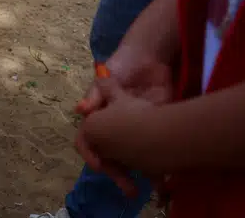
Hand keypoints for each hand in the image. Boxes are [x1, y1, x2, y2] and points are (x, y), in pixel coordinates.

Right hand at [75, 76, 172, 193]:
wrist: (151, 57)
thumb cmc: (122, 65)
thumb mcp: (105, 79)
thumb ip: (95, 95)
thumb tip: (80, 110)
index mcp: (102, 118)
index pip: (90, 141)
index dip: (92, 155)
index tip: (100, 166)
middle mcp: (117, 128)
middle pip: (113, 156)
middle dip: (118, 174)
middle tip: (127, 187)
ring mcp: (138, 129)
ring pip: (135, 158)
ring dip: (140, 173)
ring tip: (148, 185)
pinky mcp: (157, 126)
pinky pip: (156, 150)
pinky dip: (160, 164)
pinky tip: (164, 175)